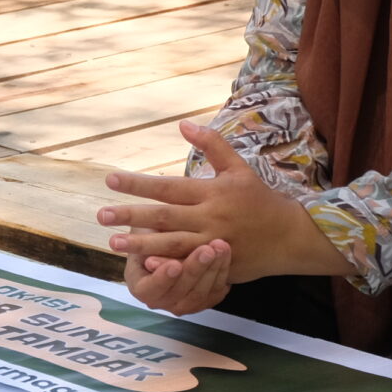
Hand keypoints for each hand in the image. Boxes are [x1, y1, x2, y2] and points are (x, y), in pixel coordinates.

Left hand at [95, 121, 351, 314]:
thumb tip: (182, 124)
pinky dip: (167, 266)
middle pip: (165, 217)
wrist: (290, 236)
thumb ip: (212, 144)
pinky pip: (189, 266)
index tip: (109, 180)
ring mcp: (213, 244)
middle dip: (131, 216)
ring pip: (172, 245)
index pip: (168, 187)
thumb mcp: (238, 167)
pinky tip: (145, 267)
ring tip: (113, 244)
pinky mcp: (218, 265)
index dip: (138, 184)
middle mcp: (210, 218)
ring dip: (142, 245)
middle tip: (101, 216)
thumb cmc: (260, 199)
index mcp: (212, 193)